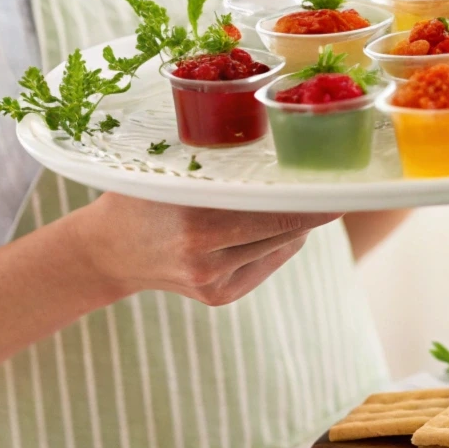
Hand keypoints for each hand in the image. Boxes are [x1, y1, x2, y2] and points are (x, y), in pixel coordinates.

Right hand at [67, 193, 342, 306]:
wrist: (106, 253)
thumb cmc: (141, 195)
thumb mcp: (169, 171)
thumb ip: (219, 166)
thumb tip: (283, 150)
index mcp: (194, 221)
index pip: (273, 209)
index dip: (312, 199)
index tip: (342, 184)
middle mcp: (205, 257)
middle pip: (285, 228)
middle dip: (312, 207)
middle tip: (337, 183)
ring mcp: (213, 282)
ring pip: (282, 244)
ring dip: (294, 221)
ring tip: (291, 196)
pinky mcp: (219, 297)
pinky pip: (268, 260)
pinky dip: (276, 239)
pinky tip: (262, 223)